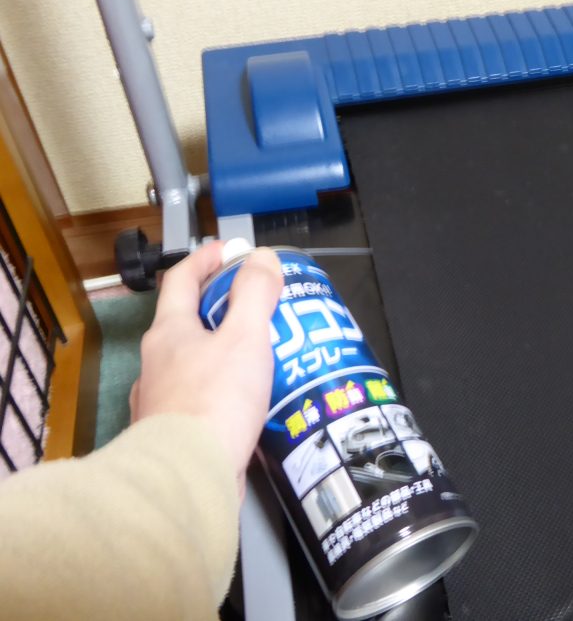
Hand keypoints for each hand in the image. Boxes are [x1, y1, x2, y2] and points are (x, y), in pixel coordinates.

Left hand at [130, 241, 282, 497]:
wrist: (188, 477)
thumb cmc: (214, 401)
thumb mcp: (245, 338)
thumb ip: (255, 295)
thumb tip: (261, 257)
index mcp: (169, 332)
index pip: (181, 280)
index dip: (206, 259)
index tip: (230, 250)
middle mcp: (156, 364)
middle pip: (187, 324)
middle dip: (221, 310)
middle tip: (259, 308)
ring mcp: (159, 402)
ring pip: (192, 366)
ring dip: (221, 356)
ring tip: (261, 360)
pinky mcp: (173, 437)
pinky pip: (199, 403)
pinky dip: (222, 396)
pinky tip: (246, 407)